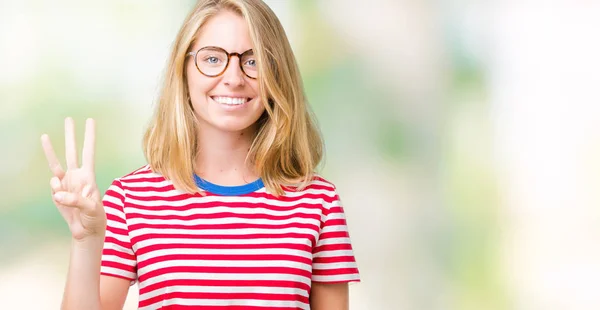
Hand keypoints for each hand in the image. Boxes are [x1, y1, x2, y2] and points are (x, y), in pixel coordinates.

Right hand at [41, 117, 105, 240]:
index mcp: (89, 176)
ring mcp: (66, 182)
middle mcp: (77, 175)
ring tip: (44, 136)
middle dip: (70, 135)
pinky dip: (55, 191)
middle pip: (72, 151)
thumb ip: (77, 200)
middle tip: (68, 118)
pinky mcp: (57, 192)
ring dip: (50, 150)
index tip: (90, 121)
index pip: (89, 152)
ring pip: (56, 163)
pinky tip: (62, 199)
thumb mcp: (91, 208)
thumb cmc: (95, 218)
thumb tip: (59, 192)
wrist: (85, 230)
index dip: (89, 137)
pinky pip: (52, 185)